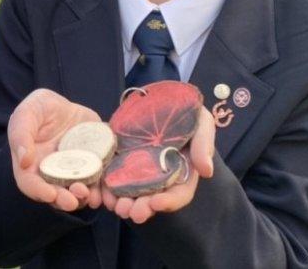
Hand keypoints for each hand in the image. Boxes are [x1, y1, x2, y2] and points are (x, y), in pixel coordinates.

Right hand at [8, 89, 104, 211]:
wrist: (64, 107)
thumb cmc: (39, 109)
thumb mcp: (27, 114)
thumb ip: (21, 134)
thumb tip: (23, 160)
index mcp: (31, 166)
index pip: (30, 184)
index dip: (39, 191)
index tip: (49, 193)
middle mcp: (52, 175)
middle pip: (56, 194)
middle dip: (64, 200)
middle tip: (72, 200)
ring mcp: (74, 173)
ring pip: (79, 193)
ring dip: (86, 198)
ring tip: (93, 197)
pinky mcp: (93, 166)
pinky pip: (100, 181)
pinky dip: (105, 189)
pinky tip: (110, 191)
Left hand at [102, 106, 215, 223]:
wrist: (162, 95)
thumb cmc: (188, 111)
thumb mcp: (202, 122)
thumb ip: (204, 144)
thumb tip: (206, 171)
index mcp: (182, 171)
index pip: (179, 193)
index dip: (169, 201)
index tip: (156, 203)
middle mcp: (160, 175)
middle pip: (152, 198)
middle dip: (142, 208)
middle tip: (131, 213)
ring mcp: (139, 167)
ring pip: (131, 191)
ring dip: (123, 202)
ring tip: (115, 206)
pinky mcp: (121, 157)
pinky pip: (112, 174)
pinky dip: (107, 186)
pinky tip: (101, 192)